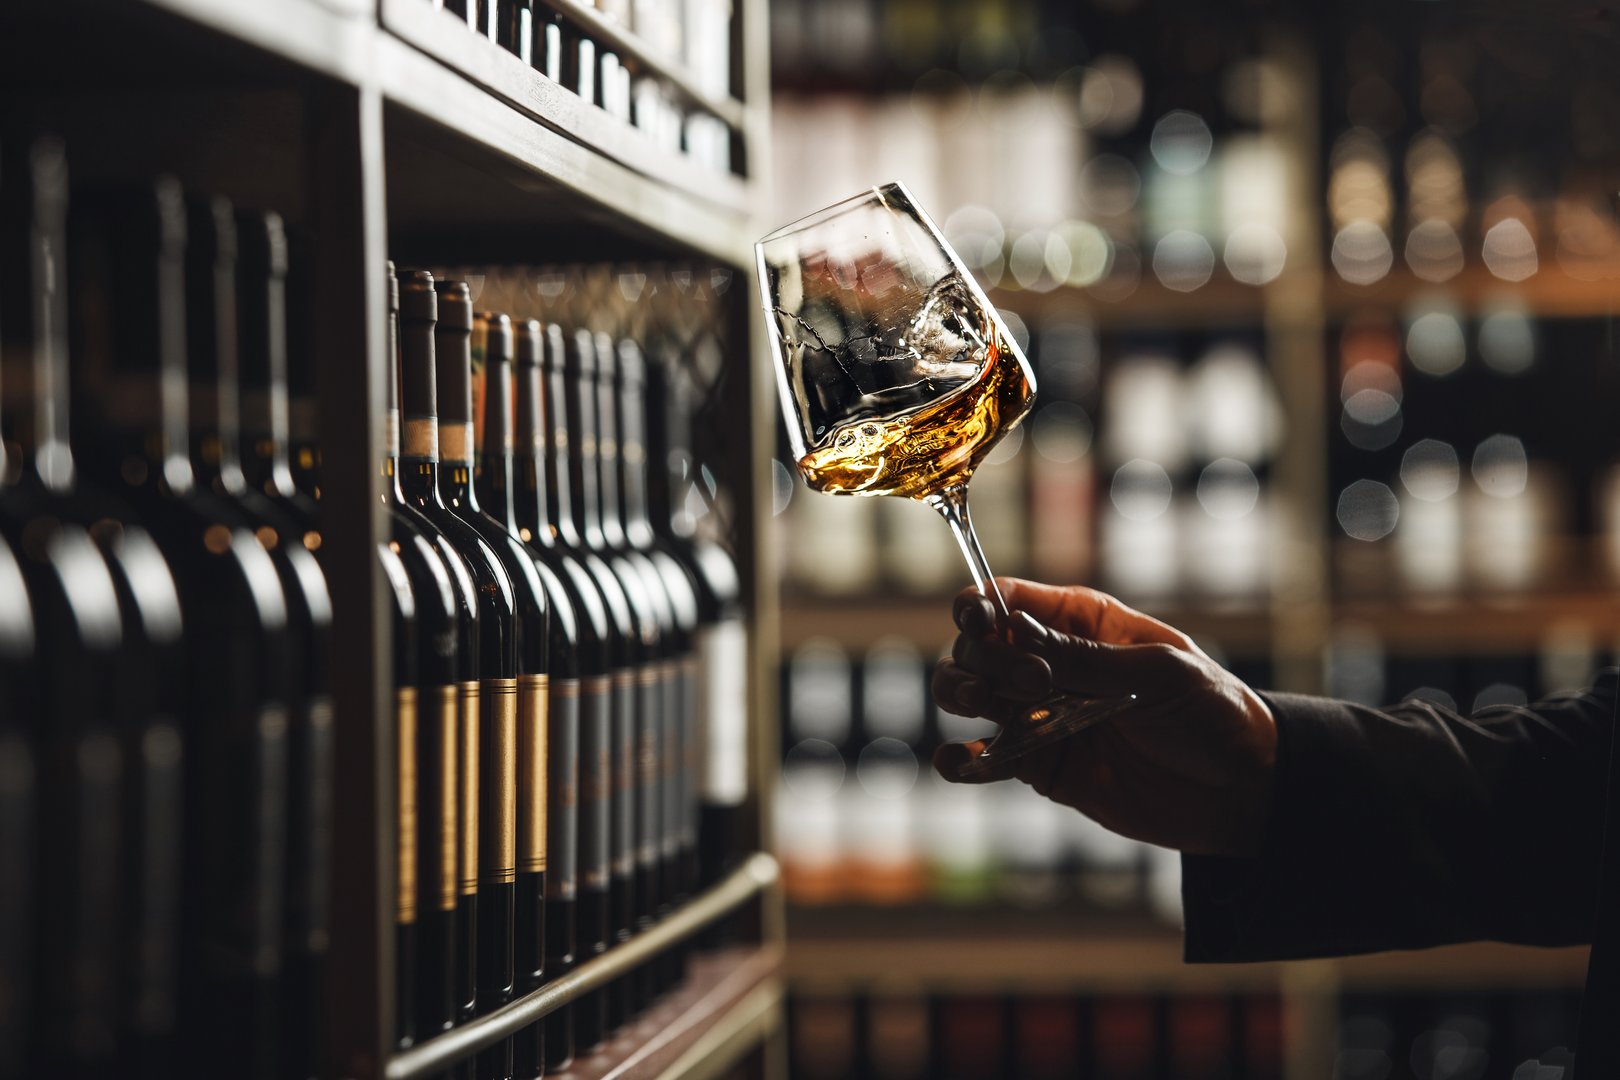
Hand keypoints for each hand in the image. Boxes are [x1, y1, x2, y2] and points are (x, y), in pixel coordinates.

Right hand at [932, 578, 1276, 856]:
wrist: (1240, 790)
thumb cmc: (1210, 712)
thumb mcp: (1156, 674)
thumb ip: (1082, 659)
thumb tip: (1013, 631)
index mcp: (1080, 622)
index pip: (1006, 598)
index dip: (978, 605)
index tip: (976, 622)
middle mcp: (1049, 663)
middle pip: (978, 646)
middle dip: (982, 656)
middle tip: (1031, 683)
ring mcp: (1039, 715)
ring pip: (968, 695)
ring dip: (959, 695)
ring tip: (984, 707)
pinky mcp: (1040, 766)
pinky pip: (985, 760)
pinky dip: (960, 761)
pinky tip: (959, 762)